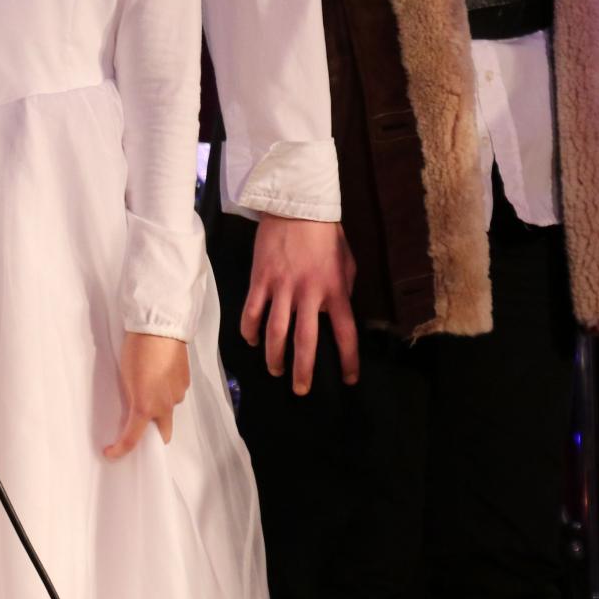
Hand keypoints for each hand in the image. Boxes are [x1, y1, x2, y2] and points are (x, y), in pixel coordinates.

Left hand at [104, 332, 189, 458]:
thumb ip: (131, 398)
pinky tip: (159, 376)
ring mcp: (178, 394)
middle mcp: (165, 406)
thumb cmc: (136, 351)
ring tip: (147, 386)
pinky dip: (166, 391)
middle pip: (162, 434)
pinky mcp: (185, 382)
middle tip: (139, 429)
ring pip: (168, 410)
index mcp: (145, 407)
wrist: (160, 328)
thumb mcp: (125, 378)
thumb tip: (134, 408)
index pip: (132, 439)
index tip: (110, 453)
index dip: (120, 450)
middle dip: (152, 437)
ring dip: (158, 407)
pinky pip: (175, 394)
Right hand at [244, 215, 358, 394]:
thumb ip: (343, 290)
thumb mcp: (347, 263)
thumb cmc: (326, 235)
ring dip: (274, 356)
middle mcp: (309, 294)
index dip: (348, 360)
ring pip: (275, 332)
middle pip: (305, 342)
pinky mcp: (261, 280)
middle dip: (303, 371)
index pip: (345, 334)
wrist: (297, 208)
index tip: (347, 379)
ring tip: (275, 370)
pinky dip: (250, 330)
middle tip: (301, 389)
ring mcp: (282, 288)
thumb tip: (335, 312)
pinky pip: (252, 312)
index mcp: (335, 291)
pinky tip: (252, 341)